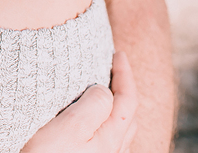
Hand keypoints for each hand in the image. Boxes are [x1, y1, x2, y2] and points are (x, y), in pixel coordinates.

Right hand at [21, 51, 138, 152]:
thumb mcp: (69, 127)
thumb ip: (94, 105)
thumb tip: (103, 90)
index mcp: (110, 138)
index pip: (128, 100)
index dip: (125, 74)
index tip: (119, 53)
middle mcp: (111, 151)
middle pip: (128, 116)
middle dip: (123, 89)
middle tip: (112, 68)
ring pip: (118, 130)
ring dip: (114, 107)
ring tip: (102, 91)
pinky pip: (106, 140)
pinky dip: (104, 121)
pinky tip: (89, 122)